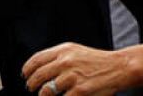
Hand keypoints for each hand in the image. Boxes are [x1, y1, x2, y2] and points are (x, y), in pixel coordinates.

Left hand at [23, 43, 142, 95]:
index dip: (27, 69)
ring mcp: (72, 77)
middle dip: (31, 84)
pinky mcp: (80, 91)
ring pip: (47, 90)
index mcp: (63, 50)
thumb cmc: (96, 61)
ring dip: (43, 95)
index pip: (37, 59)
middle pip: (39, 75)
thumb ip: (58, 56)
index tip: (24, 75)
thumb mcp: (75, 51)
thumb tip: (39, 67)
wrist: (118, 67)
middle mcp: (66, 62)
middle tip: (30, 88)